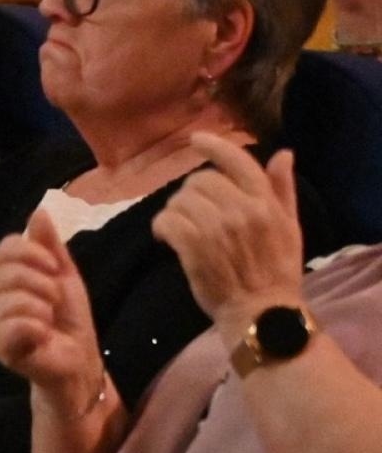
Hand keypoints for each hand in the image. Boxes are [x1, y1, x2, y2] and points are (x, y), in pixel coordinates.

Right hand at [0, 209, 105, 413]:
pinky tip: (43, 336)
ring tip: (50, 322)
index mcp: (6, 278)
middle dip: (43, 283)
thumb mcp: (65, 276)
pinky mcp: (0, 347)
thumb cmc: (69, 321)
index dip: (33, 252)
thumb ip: (50, 246)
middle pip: (9, 270)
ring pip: (13, 297)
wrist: (79, 363)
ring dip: (43, 307)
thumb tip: (39, 211)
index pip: (6, 247)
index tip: (54, 268)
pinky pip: (14, 324)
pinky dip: (37, 327)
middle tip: (55, 302)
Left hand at [152, 133, 304, 343]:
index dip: (214, 145)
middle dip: (192, 193)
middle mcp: (242, 210)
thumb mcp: (290, 226)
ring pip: (180, 200)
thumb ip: (283, 189)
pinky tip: (166, 237)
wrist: (262, 312)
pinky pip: (167, 221)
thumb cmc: (277, 270)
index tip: (196, 139)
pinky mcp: (193, 247)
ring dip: (176, 211)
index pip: (238, 161)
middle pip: (201, 181)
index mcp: (266, 203)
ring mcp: (216, 229)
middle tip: (194, 212)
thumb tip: (283, 153)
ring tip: (182, 228)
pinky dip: (162, 226)